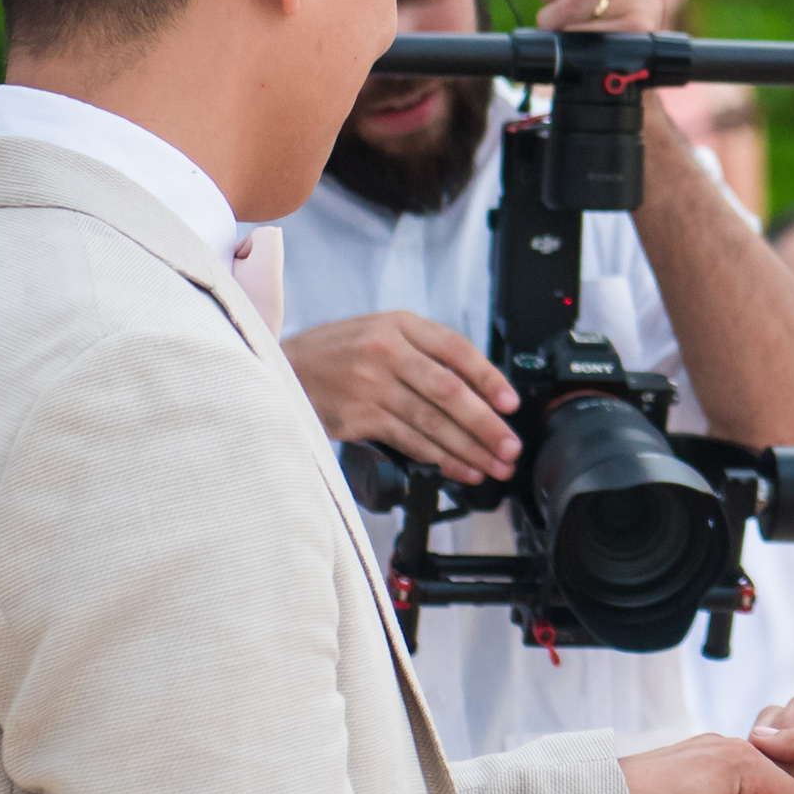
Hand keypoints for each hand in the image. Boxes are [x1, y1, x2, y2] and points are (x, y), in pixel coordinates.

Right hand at [282, 311, 520, 482]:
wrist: (282, 370)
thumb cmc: (337, 355)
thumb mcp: (379, 333)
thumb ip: (423, 353)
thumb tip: (477, 391)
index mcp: (398, 324)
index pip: (456, 348)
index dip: (489, 378)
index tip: (511, 404)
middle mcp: (386, 350)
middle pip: (449, 391)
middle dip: (486, 424)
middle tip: (511, 447)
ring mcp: (371, 384)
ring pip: (432, 421)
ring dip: (469, 448)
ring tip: (494, 466)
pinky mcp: (359, 417)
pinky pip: (410, 441)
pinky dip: (440, 459)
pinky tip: (461, 469)